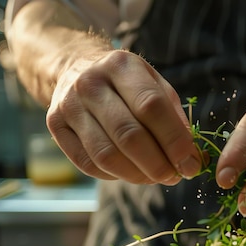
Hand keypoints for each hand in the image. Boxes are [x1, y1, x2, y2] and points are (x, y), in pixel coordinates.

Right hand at [46, 50, 201, 184]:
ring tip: (155, 178)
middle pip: (128, 135)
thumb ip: (174, 116)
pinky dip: (115, 175)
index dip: (174, 140)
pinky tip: (130, 172)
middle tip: (175, 177)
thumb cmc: (126, 82)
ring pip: (106, 155)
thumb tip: (190, 157)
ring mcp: (69, 105)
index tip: (191, 164)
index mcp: (121, 66)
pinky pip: (88, 164)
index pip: (151, 107)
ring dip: (137, 175)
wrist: (74, 67)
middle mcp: (90, 83)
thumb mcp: (153, 83)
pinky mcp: (55, 125)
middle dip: (157, 164)